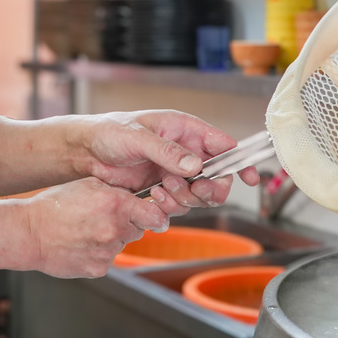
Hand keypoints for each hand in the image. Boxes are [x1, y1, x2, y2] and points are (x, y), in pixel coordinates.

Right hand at [22, 177, 166, 278]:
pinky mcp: (98, 268)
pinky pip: (106, 259)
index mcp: (115, 205)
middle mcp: (115, 230)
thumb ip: (117, 192)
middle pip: (138, 230)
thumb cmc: (55, 206)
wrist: (29, 233)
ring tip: (85, 230)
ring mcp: (107, 252)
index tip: (151, 214)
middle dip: (127, 224)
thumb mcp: (88, 185)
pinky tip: (79, 243)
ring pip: (121, 244)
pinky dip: (97, 253)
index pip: (156, 215)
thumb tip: (140, 200)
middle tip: (103, 218)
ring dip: (110, 238)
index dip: (154, 214)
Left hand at [80, 110, 261, 216]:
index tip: (251, 178)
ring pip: (199, 195)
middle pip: (217, 177)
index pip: (223, 145)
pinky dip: (170, 206)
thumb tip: (196, 164)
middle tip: (195, 190)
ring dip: (185, 198)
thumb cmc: (109, 133)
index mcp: (184, 130)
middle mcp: (184, 152)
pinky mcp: (162, 190)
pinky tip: (153, 198)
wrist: (85, 153)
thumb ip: (167, 151)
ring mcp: (174, 172)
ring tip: (161, 189)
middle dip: (210, 188)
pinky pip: (179, 206)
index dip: (240, 161)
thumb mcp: (138, 137)